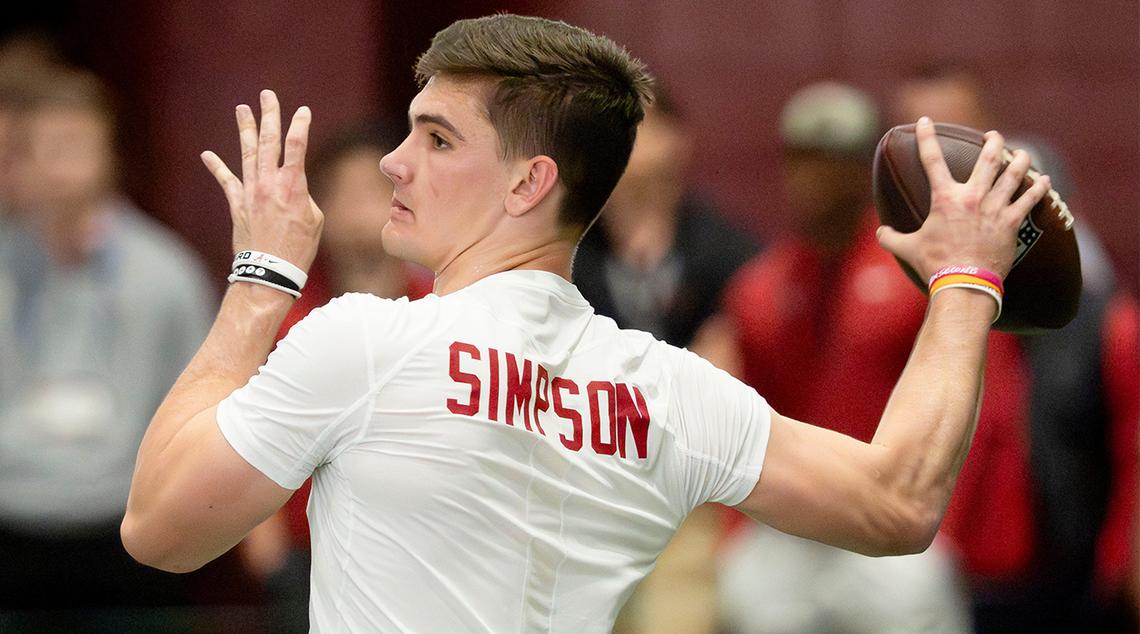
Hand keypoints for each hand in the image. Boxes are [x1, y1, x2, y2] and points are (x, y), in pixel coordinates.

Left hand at [201, 89, 322, 270]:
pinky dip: (216, 167)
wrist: (270, 271)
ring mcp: (250, 192)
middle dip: (269, 115)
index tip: (303, 110)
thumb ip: (302, 197)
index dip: (300, 125)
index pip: (297, 145)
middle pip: (270, 141)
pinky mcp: (237, 205)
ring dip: (245, 129)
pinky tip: (207, 154)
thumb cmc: (299, 248)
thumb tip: (291, 189)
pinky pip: (226, 181)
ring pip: (247, 153)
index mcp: (293, 185)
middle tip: (267, 95)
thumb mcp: (314, 219)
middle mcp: (269, 183)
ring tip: (242, 109)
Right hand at [877, 117, 1050, 280]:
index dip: (926, 137)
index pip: (931, 160)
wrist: (963, 283)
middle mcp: (973, 197)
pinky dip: (1039, 188)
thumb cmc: (935, 264)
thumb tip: (880, 232)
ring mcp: (995, 208)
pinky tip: (1045, 180)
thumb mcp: (907, 249)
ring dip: (1020, 160)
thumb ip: (891, 237)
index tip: (925, 121)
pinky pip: (1031, 199)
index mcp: (945, 198)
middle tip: (993, 135)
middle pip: (988, 158)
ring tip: (1023, 153)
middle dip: (993, 142)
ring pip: (1014, 174)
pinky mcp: (1012, 223)